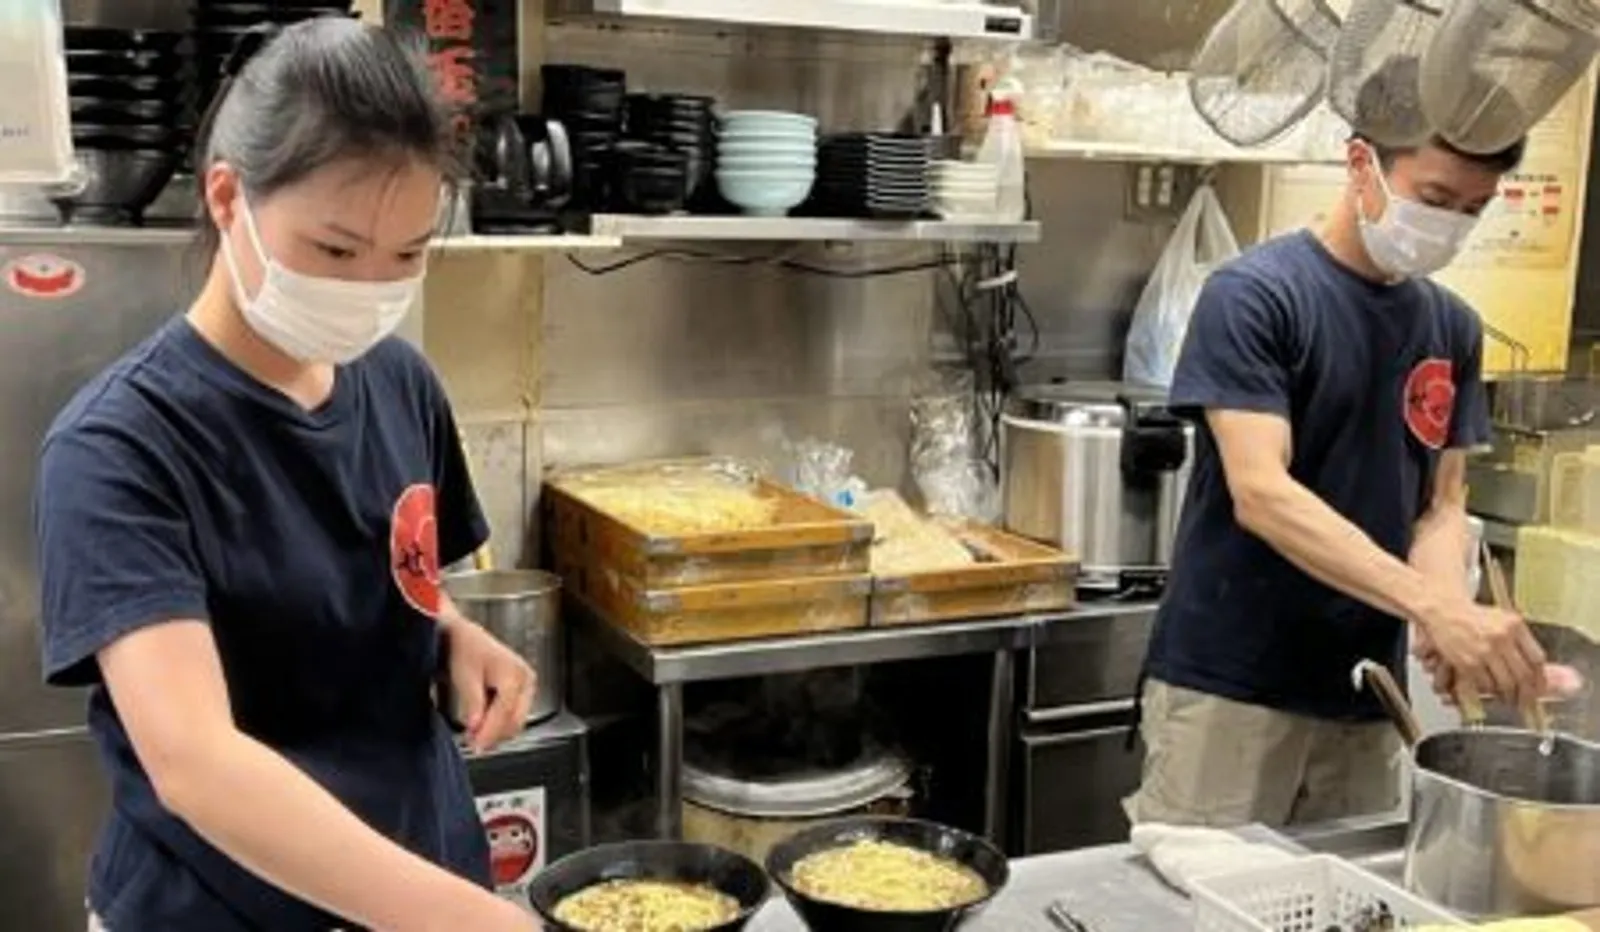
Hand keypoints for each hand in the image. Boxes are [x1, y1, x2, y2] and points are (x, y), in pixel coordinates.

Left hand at [442, 617, 535, 754]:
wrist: (464, 636)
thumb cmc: (464, 649)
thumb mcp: (465, 677)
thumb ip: (474, 704)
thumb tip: (476, 729)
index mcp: (514, 674)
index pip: (506, 713)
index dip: (490, 732)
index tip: (475, 746)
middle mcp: (526, 679)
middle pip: (515, 719)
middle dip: (494, 735)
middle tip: (473, 745)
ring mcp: (527, 684)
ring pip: (517, 720)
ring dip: (497, 731)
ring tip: (475, 736)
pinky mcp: (522, 689)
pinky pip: (515, 714)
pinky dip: (500, 723)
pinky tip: (483, 724)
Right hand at [1415, 597, 1545, 706]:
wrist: (1444, 611)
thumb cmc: (1473, 616)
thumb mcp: (1503, 619)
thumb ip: (1520, 639)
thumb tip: (1536, 668)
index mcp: (1514, 625)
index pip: (1537, 659)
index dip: (1540, 678)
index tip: (1539, 688)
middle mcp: (1502, 638)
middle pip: (1524, 675)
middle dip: (1527, 693)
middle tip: (1527, 701)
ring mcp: (1484, 651)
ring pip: (1506, 684)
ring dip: (1508, 695)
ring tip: (1508, 698)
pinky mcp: (1468, 662)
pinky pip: (1486, 684)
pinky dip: (1489, 690)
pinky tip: (1490, 689)